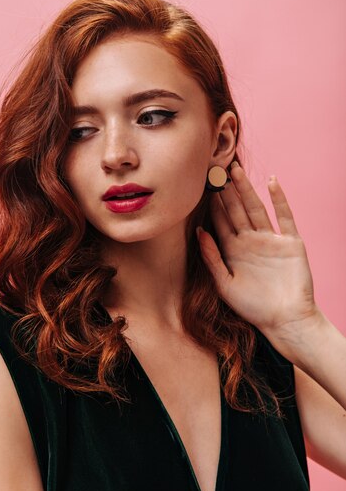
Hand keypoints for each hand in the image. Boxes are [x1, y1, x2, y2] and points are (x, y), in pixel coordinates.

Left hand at [197, 162, 320, 337]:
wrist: (285, 321)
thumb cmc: (253, 308)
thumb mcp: (224, 284)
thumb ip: (212, 258)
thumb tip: (199, 232)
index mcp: (233, 250)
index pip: (220, 221)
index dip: (211, 204)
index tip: (200, 184)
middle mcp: (251, 241)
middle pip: (236, 210)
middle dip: (226, 191)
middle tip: (216, 169)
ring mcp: (271, 239)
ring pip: (256, 208)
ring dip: (247, 190)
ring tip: (236, 170)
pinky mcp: (291, 242)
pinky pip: (285, 216)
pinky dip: (279, 199)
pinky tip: (272, 182)